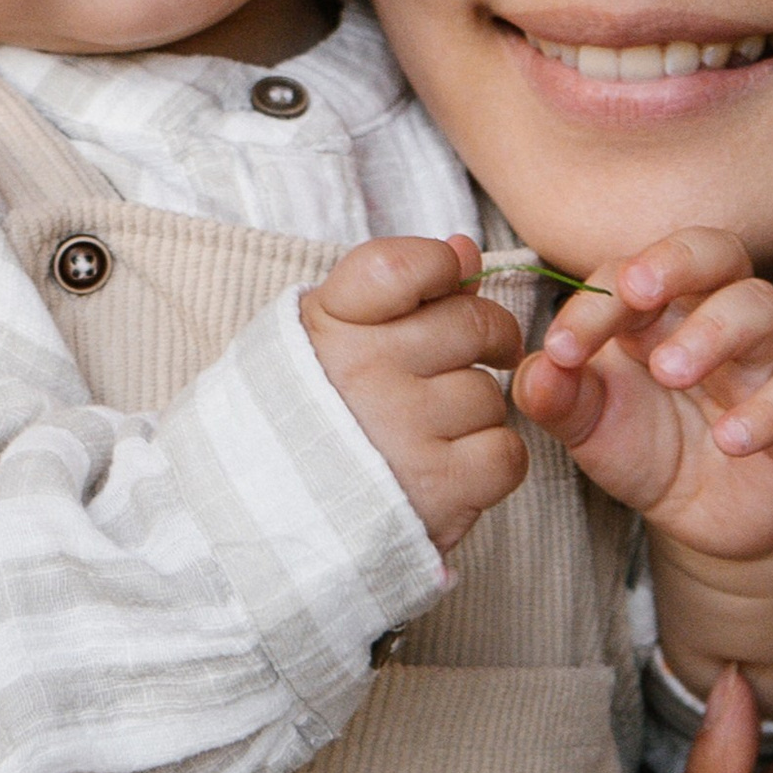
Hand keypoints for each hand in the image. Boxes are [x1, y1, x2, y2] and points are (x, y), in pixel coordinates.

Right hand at [300, 235, 528, 554]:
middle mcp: (360, 372)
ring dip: (475, 414)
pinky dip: (489, 462)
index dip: (439, 271)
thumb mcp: (329, 338)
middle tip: (461, 365)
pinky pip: (505, 452)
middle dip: (483, 341)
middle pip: (472, 324)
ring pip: (489, 394)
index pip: (402, 265)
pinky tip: (450, 467)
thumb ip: (396, 290)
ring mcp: (399, 430)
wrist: (268, 521)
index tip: (439, 295)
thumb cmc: (311, 419)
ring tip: (431, 432)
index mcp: (328, 326)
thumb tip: (464, 251)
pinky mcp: (434, 489)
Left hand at [514, 226, 772, 563]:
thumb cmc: (650, 448)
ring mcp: (766, 361)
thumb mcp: (589, 426)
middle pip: (716, 252)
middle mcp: (717, 317)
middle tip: (637, 290)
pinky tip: (730, 439)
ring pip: (762, 309)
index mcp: (658, 309)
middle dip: (676, 261)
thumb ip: (556, 395)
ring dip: (713, 332)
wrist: (715, 519)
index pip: (630, 275)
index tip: (560, 350)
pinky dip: (765, 413)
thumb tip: (534, 368)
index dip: (595, 303)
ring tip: (670, 370)